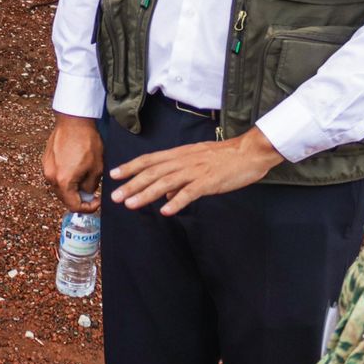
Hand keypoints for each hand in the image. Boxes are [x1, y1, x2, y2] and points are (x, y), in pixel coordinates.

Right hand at [42, 113, 103, 211]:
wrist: (74, 121)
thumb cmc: (87, 142)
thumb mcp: (97, 168)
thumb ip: (91, 186)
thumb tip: (87, 193)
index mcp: (64, 181)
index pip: (74, 206)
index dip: (88, 208)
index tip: (97, 202)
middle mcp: (51, 177)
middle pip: (64, 198)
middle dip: (78, 199)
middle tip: (92, 193)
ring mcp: (46, 168)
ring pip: (59, 187)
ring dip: (71, 188)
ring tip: (84, 180)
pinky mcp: (45, 160)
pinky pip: (55, 176)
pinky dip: (64, 178)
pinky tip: (74, 169)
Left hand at [109, 126, 284, 215]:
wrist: (250, 152)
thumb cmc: (224, 158)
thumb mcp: (197, 162)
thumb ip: (179, 177)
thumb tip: (163, 195)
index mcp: (179, 154)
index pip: (149, 160)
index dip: (130, 167)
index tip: (114, 175)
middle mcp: (183, 160)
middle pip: (152, 172)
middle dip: (131, 184)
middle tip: (115, 196)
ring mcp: (195, 170)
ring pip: (165, 182)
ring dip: (146, 194)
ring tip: (131, 204)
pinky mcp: (209, 181)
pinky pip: (190, 192)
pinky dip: (176, 201)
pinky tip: (165, 211)